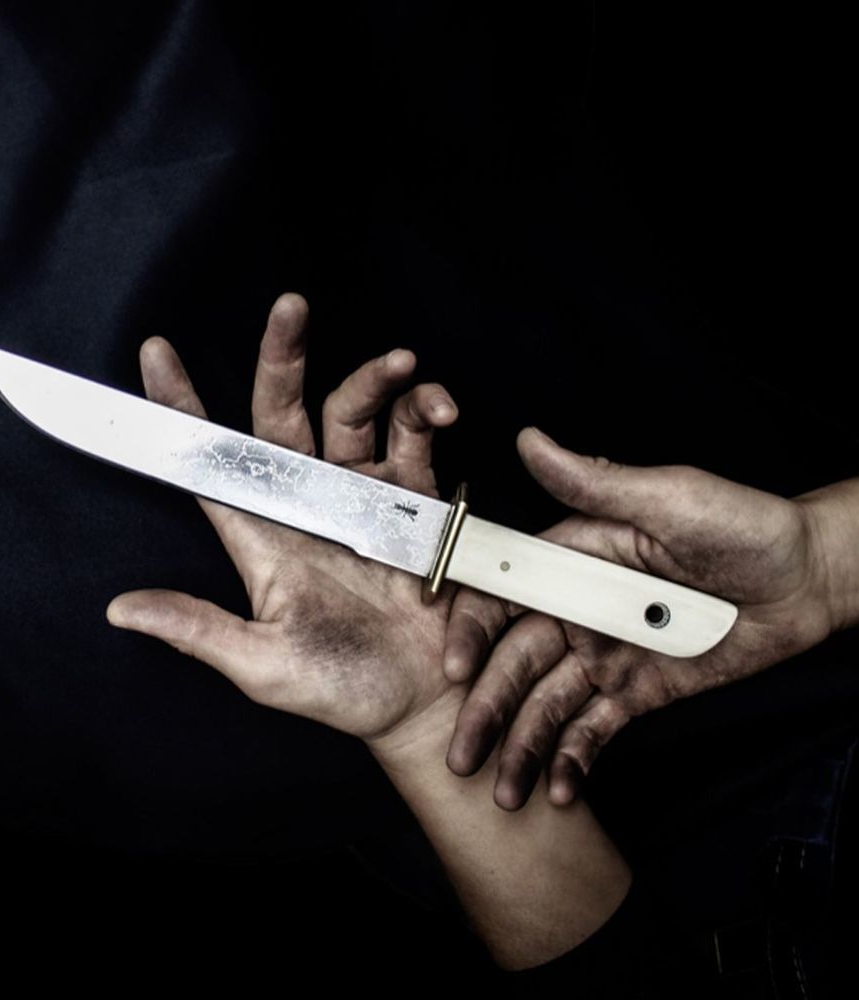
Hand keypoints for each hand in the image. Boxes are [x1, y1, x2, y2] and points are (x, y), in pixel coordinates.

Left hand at [106, 293, 464, 746]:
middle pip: (284, 415)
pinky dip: (426, 418)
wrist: (426, 704)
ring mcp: (362, 501)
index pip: (212, 463)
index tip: (157, 352)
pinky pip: (415, 445)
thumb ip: (199, 631)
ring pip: (355, 417)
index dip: (181, 409)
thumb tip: (119, 610)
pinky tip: (437, 411)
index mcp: (263, 537)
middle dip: (284, 358)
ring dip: (374, 382)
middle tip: (291, 308)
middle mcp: (309, 506)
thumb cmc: (343, 690)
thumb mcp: (264, 666)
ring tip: (404, 367)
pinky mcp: (413, 507)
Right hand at [443, 427, 835, 808]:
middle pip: (515, 661)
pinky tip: (557, 790)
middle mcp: (577, 610)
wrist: (806, 582)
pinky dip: (573, 759)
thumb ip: (594, 484)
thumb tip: (531, 440)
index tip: (456, 669)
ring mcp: (605, 655)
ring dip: (520, 746)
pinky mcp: (637, 692)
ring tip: (504, 792)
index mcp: (572, 560)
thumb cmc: (741, 527)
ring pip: (547, 704)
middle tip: (461, 754)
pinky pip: (595, 730)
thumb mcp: (667, 500)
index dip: (472, 630)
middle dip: (485, 708)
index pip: (504, 593)